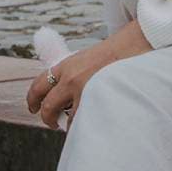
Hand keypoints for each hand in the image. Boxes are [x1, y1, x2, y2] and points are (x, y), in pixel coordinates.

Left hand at [26, 19, 150, 129]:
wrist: (139, 44)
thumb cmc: (118, 51)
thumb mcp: (88, 58)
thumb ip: (74, 74)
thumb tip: (64, 94)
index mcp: (67, 65)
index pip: (39, 84)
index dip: (33, 99)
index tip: (33, 108)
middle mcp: (71, 79)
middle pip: (48, 107)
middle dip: (48, 119)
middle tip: (52, 124)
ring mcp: (85, 92)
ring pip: (70, 119)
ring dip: (72, 125)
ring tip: (80, 125)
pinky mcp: (100, 102)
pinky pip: (87, 122)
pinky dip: (88, 126)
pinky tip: (95, 125)